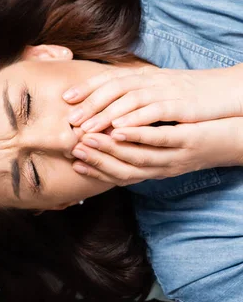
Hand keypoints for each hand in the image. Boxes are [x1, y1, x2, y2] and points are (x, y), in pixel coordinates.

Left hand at [64, 64, 242, 133]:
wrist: (224, 91)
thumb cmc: (187, 93)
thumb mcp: (157, 87)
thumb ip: (134, 90)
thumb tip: (106, 99)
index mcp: (144, 75)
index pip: (110, 77)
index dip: (87, 86)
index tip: (66, 97)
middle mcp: (151, 79)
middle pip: (114, 87)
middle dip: (90, 103)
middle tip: (70, 119)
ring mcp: (166, 90)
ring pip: (130, 99)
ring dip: (106, 114)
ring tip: (87, 129)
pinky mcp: (181, 104)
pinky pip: (154, 111)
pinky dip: (135, 119)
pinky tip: (119, 130)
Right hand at [71, 117, 242, 186]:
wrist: (236, 140)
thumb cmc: (197, 135)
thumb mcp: (167, 142)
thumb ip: (142, 142)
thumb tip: (114, 131)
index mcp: (156, 168)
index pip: (121, 174)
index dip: (97, 169)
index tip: (74, 160)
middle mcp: (164, 168)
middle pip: (125, 169)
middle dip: (97, 159)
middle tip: (74, 148)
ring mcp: (176, 156)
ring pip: (138, 156)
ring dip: (111, 148)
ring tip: (89, 138)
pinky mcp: (188, 141)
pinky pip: (161, 140)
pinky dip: (139, 135)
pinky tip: (121, 128)